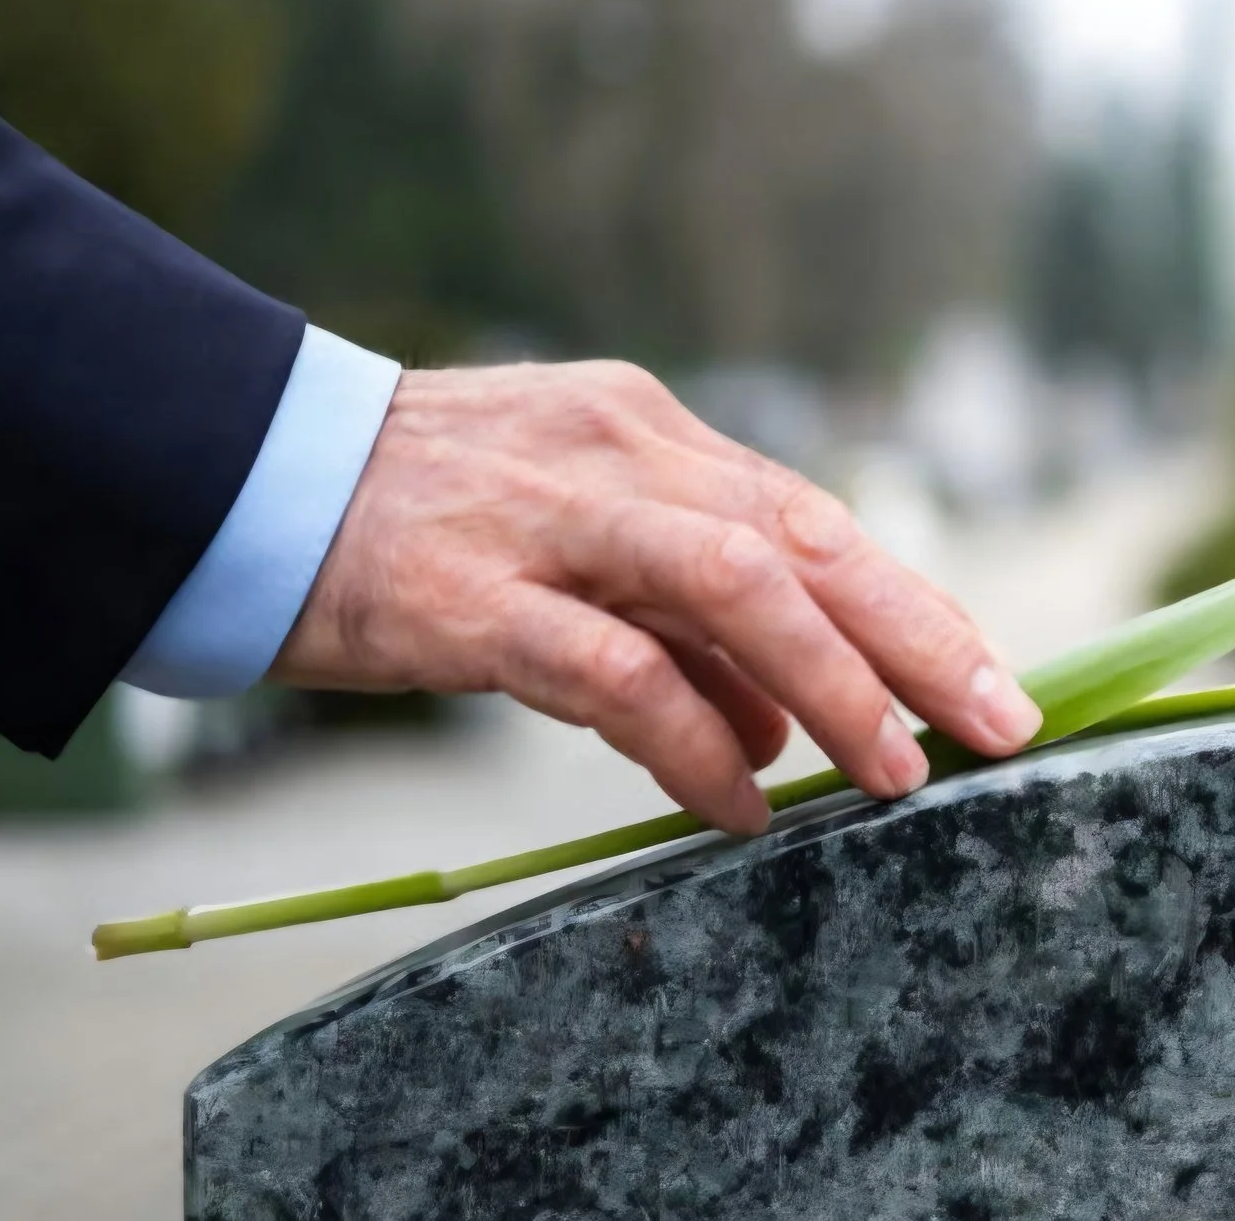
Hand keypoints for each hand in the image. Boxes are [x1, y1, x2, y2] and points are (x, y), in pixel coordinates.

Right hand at [269, 361, 1041, 833]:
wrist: (236, 475)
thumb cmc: (416, 518)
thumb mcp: (569, 532)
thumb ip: (681, 618)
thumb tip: (787, 727)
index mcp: (649, 431)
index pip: (811, 516)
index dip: (911, 600)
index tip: (989, 675)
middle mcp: (619, 456)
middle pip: (806, 538)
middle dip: (919, 635)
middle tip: (999, 723)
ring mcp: (547, 519)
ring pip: (735, 586)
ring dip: (834, 683)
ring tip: (892, 773)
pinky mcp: (469, 595)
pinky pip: (615, 671)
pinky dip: (693, 741)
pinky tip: (737, 802)